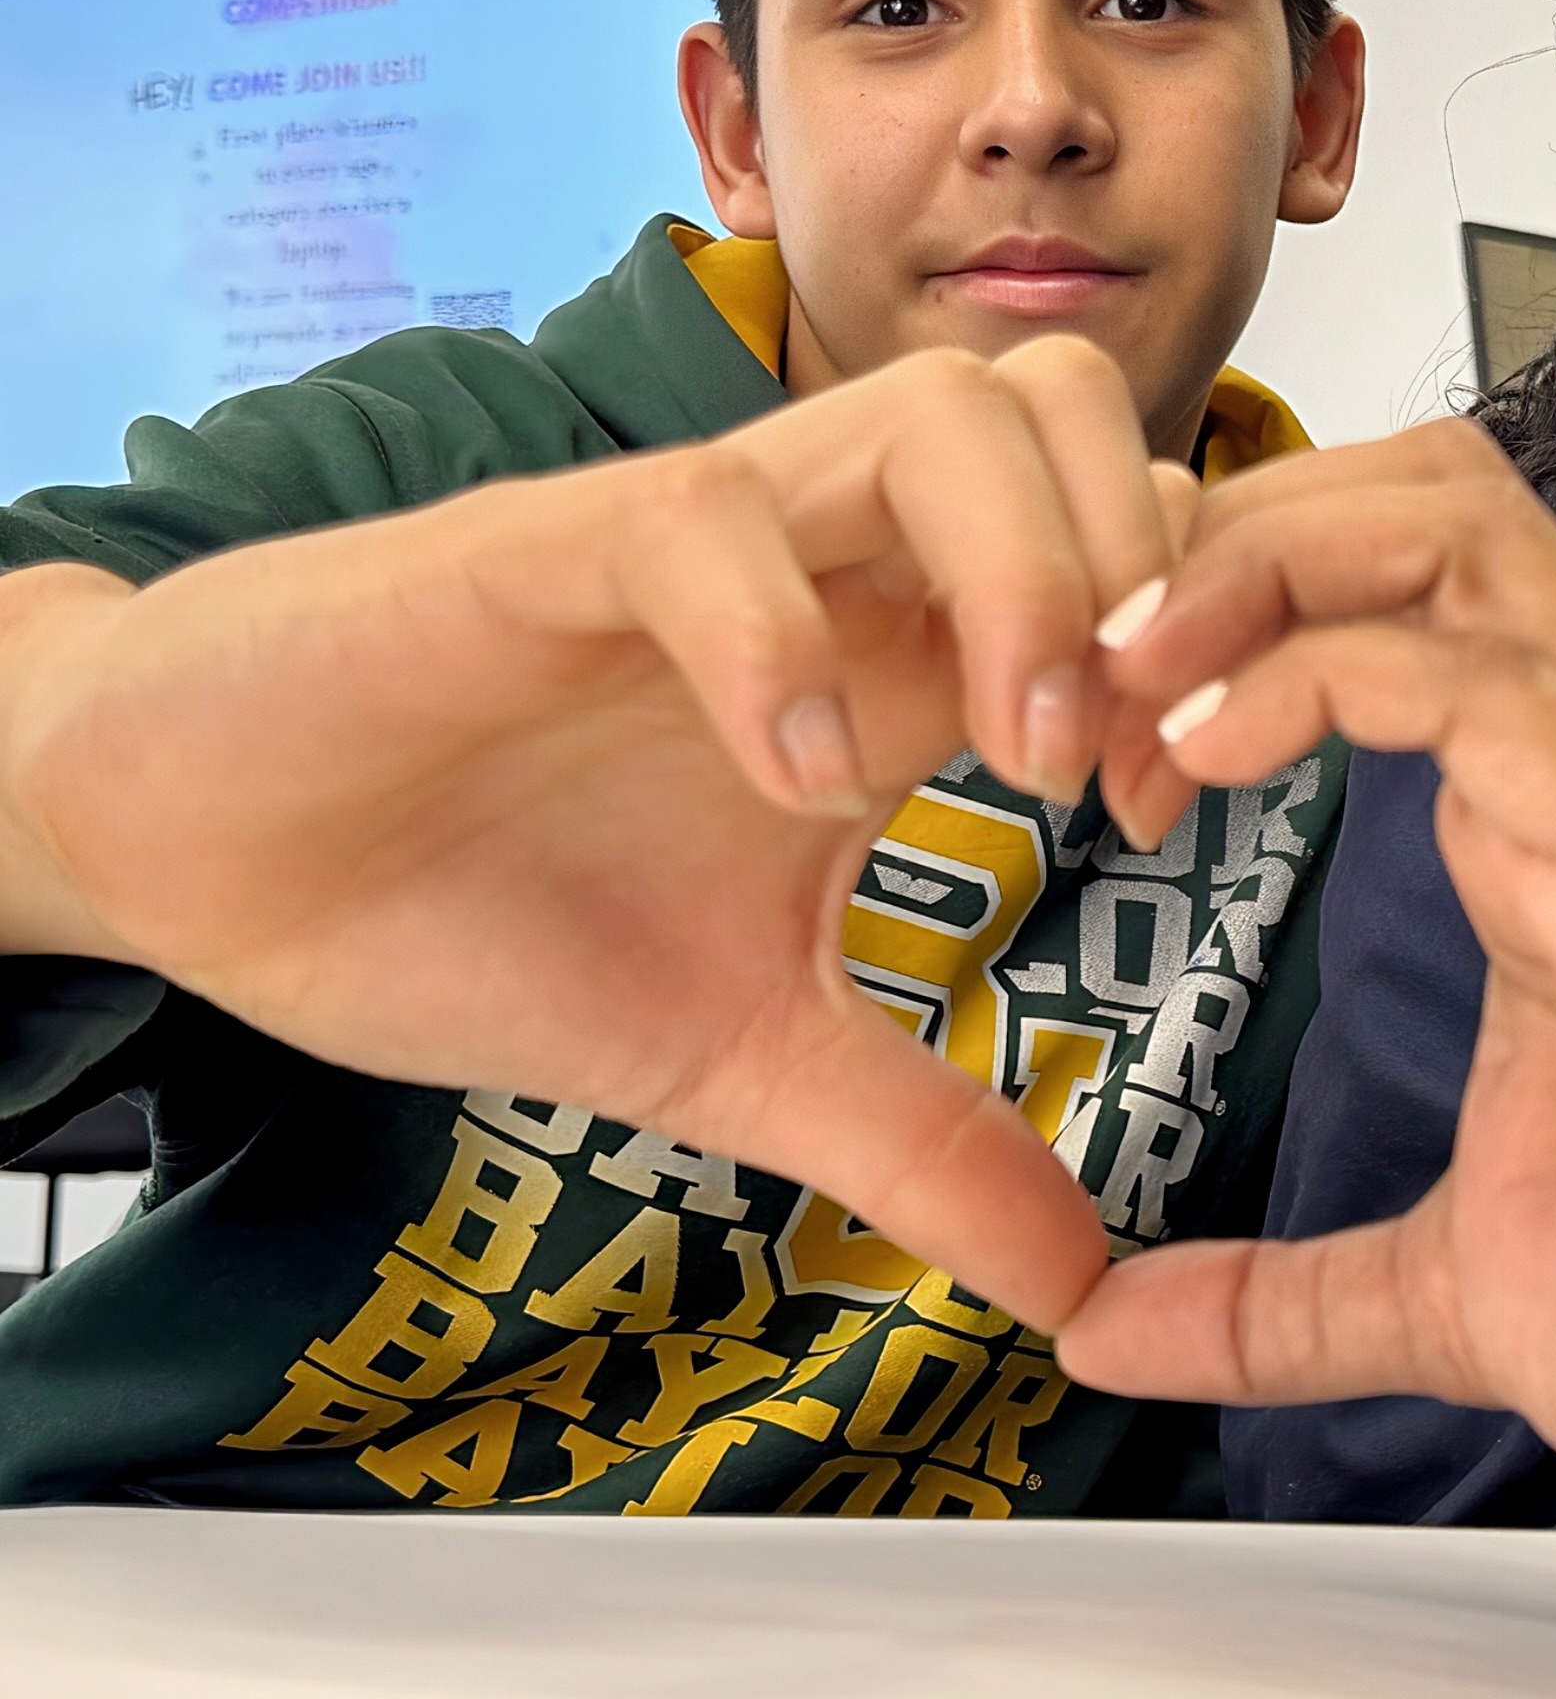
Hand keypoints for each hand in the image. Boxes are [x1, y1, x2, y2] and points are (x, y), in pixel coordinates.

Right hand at [0, 338, 1188, 1332]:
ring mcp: (693, 543)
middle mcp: (824, 565)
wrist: (213, 849)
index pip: (1124, 541)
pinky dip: (778, 642)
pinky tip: (787, 788)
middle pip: (1066, 412)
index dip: (1200, 658)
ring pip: (931, 415)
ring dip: (1022, 577)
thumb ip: (924, 1147)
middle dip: (1153, 571)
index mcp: (891, 651)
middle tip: (1122, 770)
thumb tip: (1088, 1286)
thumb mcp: (745, 1055)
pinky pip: (698, 522)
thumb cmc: (480, 902)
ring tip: (1009, 763)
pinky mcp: (536, 557)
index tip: (1180, 820)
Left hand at [1069, 428, 1555, 1646]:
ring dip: (1260, 562)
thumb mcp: (1452, 1295)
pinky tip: (1207, 754)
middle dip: (1228, 524)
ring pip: (1458, 532)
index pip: (1386, 592)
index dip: (1214, 607)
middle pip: (1418, 495)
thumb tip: (1104, 1328)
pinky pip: (1493, 685)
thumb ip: (1282, 1297)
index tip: (1075, 727)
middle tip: (1077, 656)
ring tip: (1118, 669)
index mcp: (1541, 832)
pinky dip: (1324, 674)